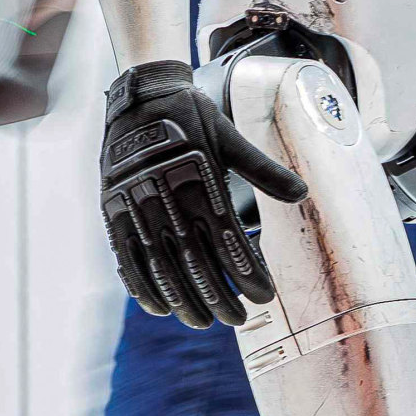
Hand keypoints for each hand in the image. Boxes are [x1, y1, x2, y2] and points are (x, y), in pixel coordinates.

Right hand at [100, 58, 307, 328]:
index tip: (264, 296)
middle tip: (237, 320)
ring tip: (201, 322)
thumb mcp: (229, 135)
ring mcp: (137, 206)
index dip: (246, 274)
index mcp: (199, 182)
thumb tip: (302, 193)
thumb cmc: (191, 114)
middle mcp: (167, 198)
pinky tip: (159, 308)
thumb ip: (263, 169)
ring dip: (182, 300)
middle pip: (196, 264)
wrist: (139, 94)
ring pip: (161, 268)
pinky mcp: (113, 209)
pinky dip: (141, 286)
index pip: (228, 242)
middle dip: (218, 297)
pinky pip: (126, 257)